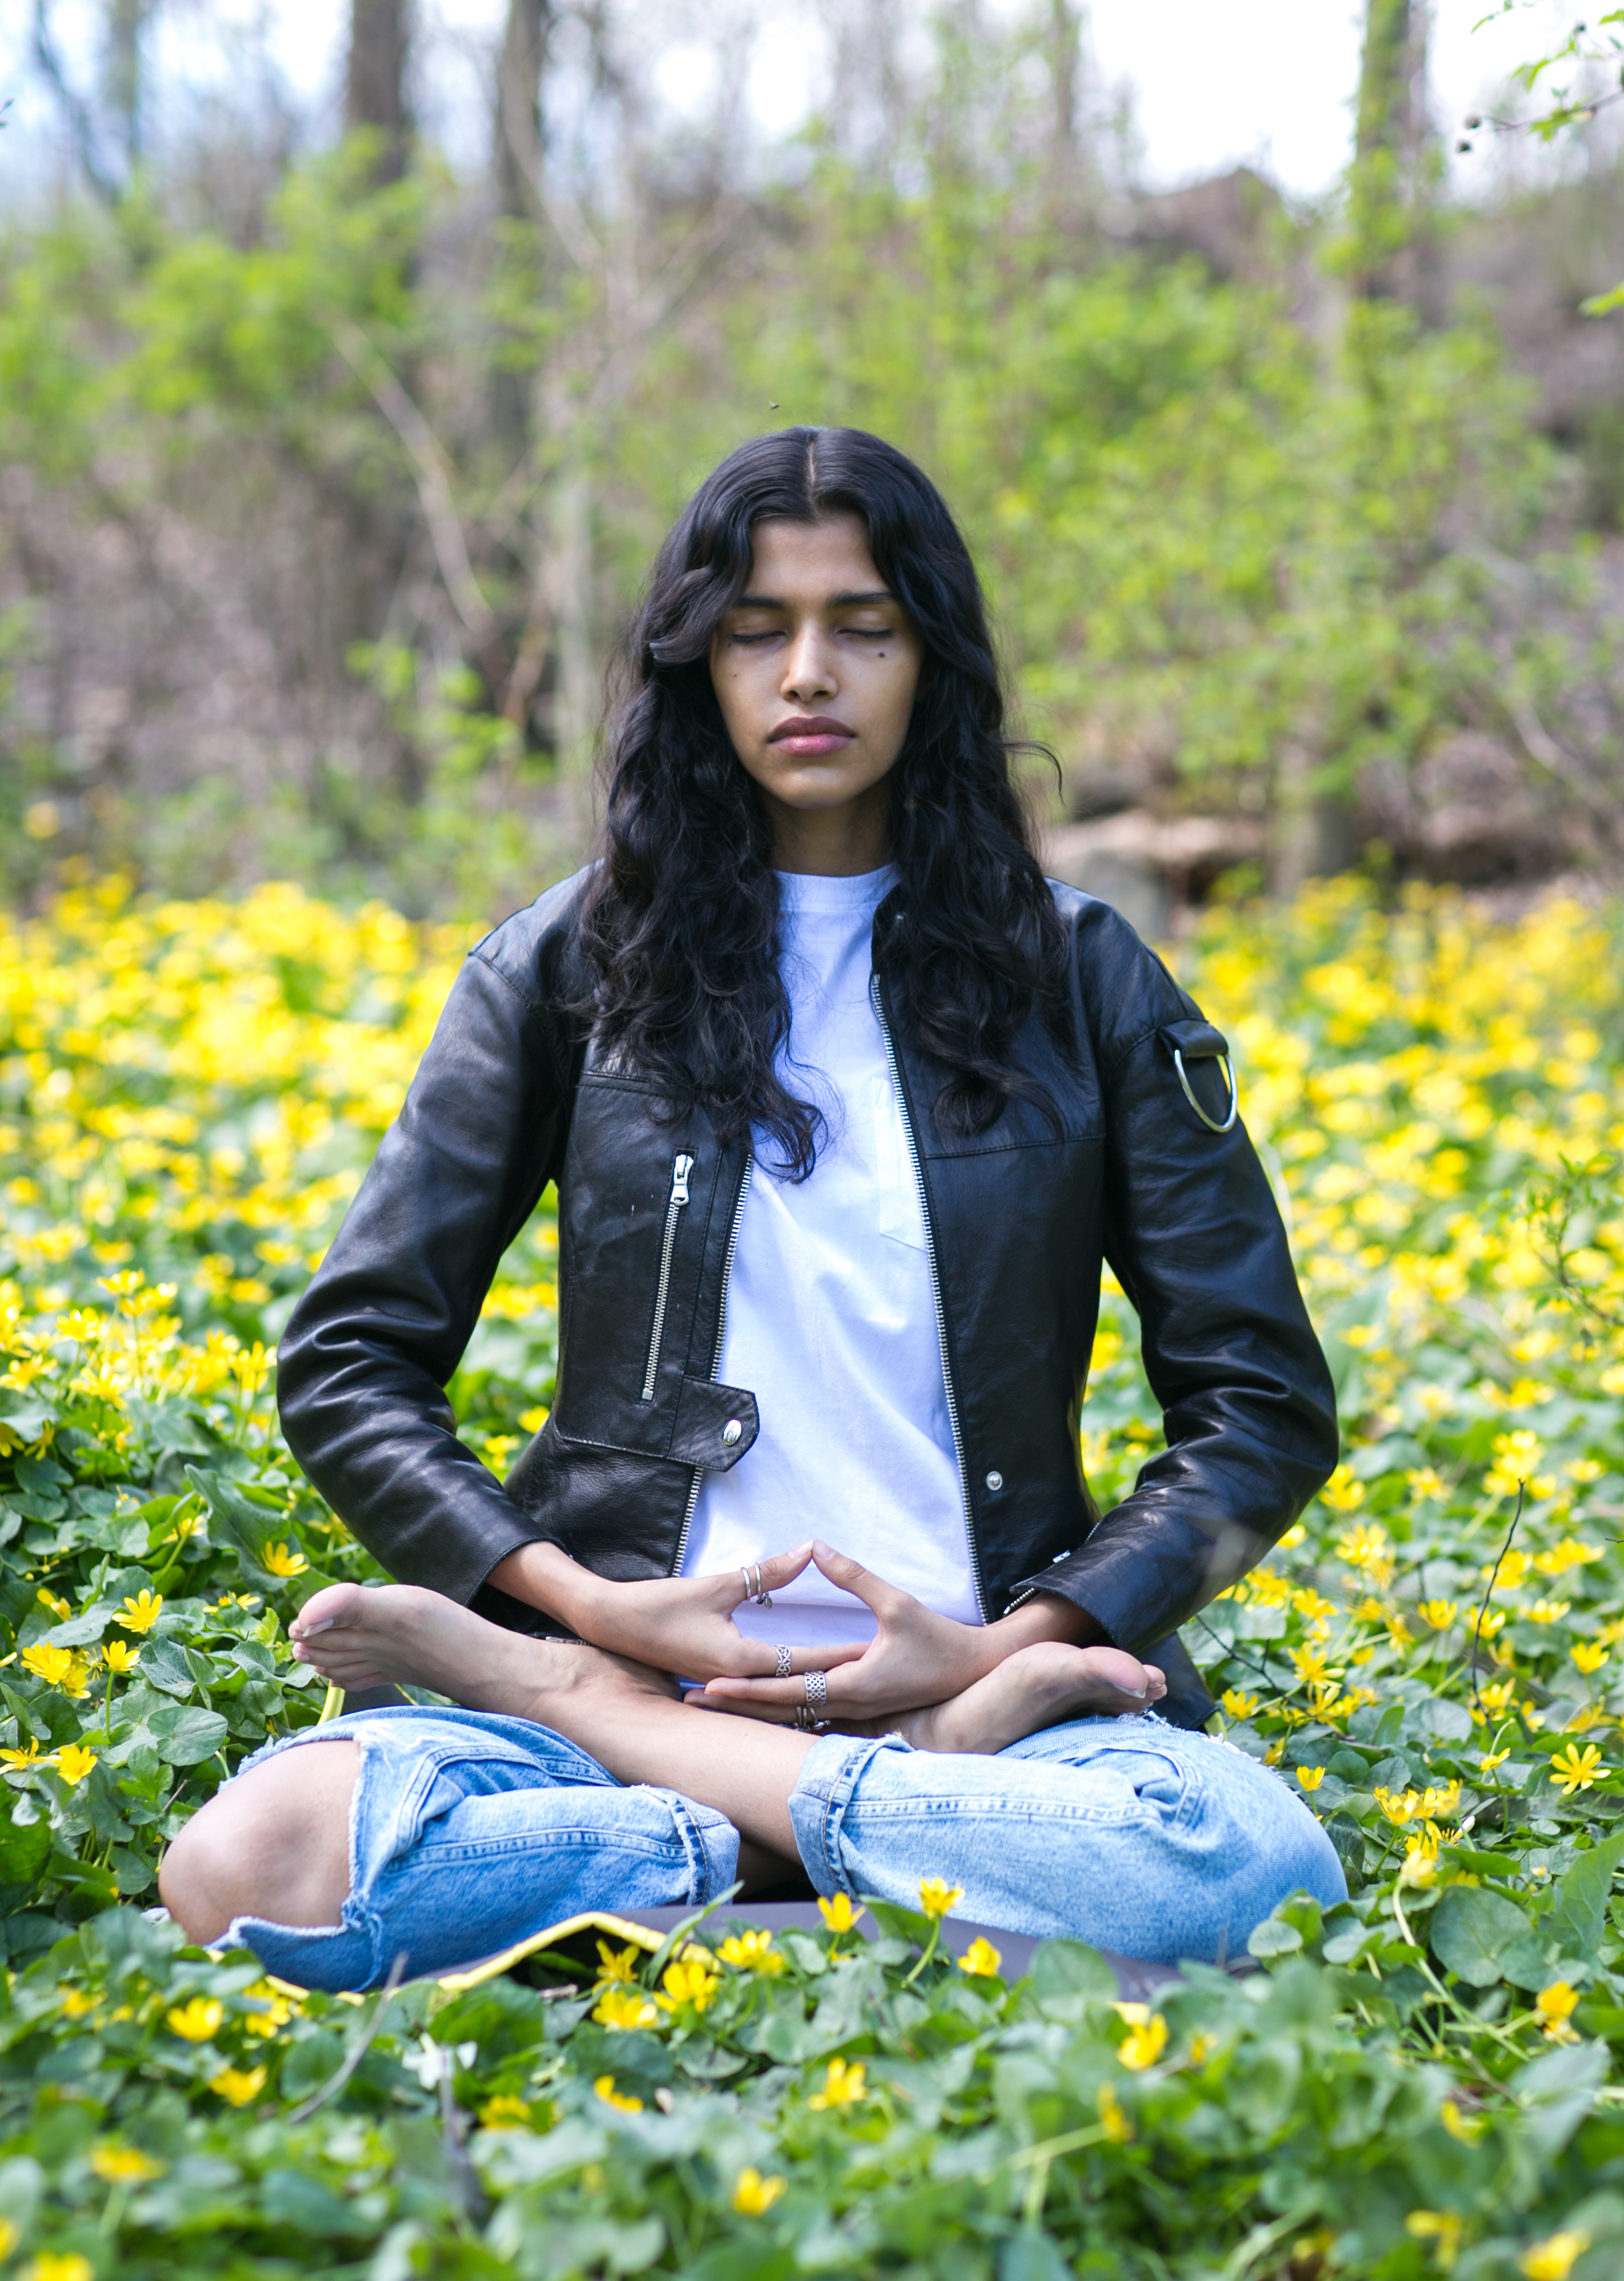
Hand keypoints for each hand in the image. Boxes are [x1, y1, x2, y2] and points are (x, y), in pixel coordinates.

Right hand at [492, 1537, 868, 1683]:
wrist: (610, 1625)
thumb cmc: (659, 1605)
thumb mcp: (717, 1584)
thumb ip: (767, 1572)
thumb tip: (810, 1548)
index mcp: (740, 1662)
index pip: (804, 1662)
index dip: (842, 1655)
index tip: (877, 1652)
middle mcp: (736, 1682)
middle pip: (799, 1686)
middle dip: (839, 1678)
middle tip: (881, 1671)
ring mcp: (726, 1687)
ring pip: (781, 1695)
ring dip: (815, 1689)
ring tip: (856, 1685)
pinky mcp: (718, 1682)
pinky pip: (762, 1693)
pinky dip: (787, 1690)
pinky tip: (805, 1689)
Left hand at [694, 1540, 1005, 1721]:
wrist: (971, 1671)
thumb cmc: (938, 1638)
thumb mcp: (896, 1602)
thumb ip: (854, 1576)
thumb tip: (816, 1545)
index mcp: (852, 1684)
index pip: (787, 1692)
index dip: (747, 1689)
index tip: (710, 1684)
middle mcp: (847, 1706)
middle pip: (781, 1712)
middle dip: (737, 1707)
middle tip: (694, 1700)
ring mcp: (853, 1713)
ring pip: (793, 1719)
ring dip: (755, 1713)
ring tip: (714, 1706)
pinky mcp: (858, 1711)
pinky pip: (812, 1718)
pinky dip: (782, 1715)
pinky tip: (759, 1713)